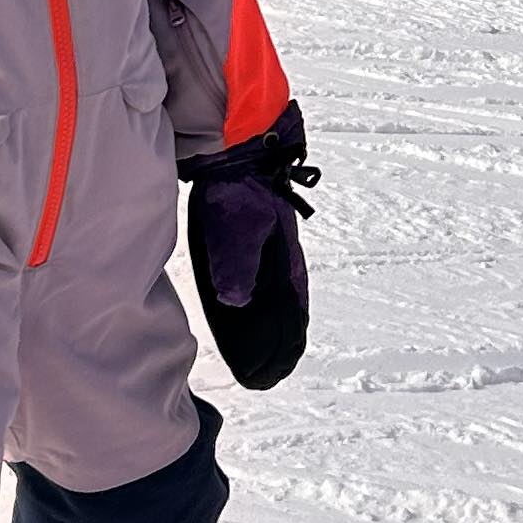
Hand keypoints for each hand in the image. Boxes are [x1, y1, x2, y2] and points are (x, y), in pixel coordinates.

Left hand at [179, 102, 317, 390]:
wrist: (244, 147)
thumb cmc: (239, 188)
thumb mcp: (236, 227)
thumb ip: (238, 265)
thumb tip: (236, 303)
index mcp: (284, 262)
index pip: (286, 318)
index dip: (279, 348)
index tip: (268, 375)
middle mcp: (283, 262)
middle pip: (284, 314)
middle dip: (277, 345)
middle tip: (268, 373)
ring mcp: (274, 251)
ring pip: (277, 299)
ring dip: (273, 327)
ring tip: (266, 353)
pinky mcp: (261, 240)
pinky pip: (267, 282)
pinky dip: (264, 305)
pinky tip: (253, 308)